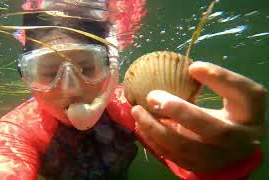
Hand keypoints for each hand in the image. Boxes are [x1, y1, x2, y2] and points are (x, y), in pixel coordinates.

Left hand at [131, 61, 266, 171]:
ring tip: (137, 111)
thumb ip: (211, 83)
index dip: (221, 79)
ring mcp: (218, 157)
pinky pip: (173, 155)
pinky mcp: (198, 166)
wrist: (232, 149)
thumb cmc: (227, 114)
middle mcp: (238, 138)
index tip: (193, 66)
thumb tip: (175, 68)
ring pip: (186, 147)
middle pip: (213, 129)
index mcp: (249, 114)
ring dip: (157, 129)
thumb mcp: (228, 97)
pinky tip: (140, 126)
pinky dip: (153, 140)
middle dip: (180, 111)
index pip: (246, 94)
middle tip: (153, 96)